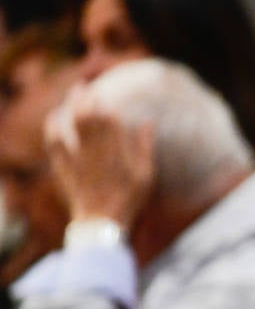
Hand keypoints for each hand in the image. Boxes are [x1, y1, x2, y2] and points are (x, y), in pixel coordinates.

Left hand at [45, 87, 154, 227]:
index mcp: (117, 151)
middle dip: (85, 98)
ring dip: (71, 106)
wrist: (102, 222)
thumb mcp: (146, 175)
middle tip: (84, 86)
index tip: (104, 93)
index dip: (104, 103)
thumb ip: (145, 147)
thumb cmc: (128, 200)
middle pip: (88, 116)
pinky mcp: (64, 166)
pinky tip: (54, 117)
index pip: (108, 118)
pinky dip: (53, 127)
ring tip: (73, 94)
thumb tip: (147, 122)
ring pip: (72, 124)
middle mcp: (96, 150)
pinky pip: (55, 142)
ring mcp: (78, 157)